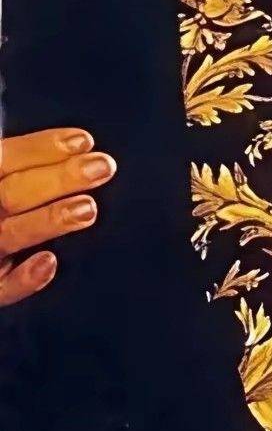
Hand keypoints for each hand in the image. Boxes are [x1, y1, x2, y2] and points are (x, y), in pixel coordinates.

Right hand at [0, 128, 115, 306]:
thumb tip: (76, 150)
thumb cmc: (4, 209)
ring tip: (88, 208)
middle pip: (13, 193)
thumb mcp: (5, 182)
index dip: (41, 148)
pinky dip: (23, 279)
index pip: (5, 159)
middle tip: (102, 167)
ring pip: (11, 235)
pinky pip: (3, 289)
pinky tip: (49, 263)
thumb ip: (23, 168)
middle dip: (58, 178)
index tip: (84, 141)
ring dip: (49, 219)